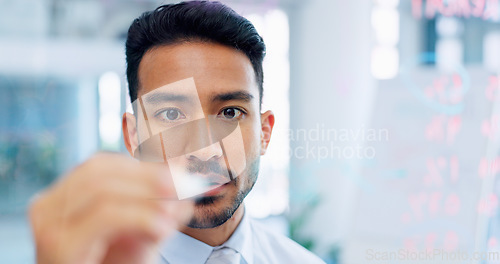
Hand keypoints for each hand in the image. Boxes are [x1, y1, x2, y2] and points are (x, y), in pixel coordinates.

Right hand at [29, 153, 192, 263]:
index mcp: (62, 197)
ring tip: (174, 211)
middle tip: (183, 185)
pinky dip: (140, 217)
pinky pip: (104, 216)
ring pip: (101, 190)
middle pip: (98, 171)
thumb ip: (159, 205)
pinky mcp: (58, 244)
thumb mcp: (140, 231)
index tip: (178, 173)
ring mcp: (49, 223)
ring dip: (146, 197)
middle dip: (146, 176)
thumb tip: (186, 175)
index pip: (101, 165)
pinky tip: (162, 229)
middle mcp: (47, 205)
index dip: (142, 166)